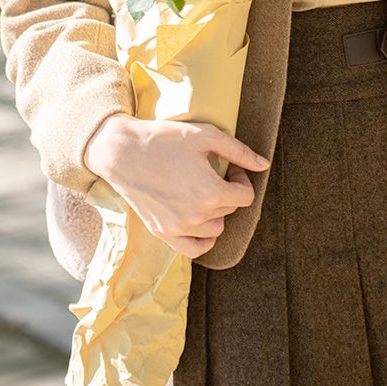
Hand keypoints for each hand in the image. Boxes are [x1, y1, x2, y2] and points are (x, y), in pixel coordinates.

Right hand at [84, 114, 269, 257]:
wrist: (121, 152)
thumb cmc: (164, 139)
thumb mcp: (206, 136)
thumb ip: (239, 152)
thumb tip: (265, 165)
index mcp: (211, 193)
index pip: (245, 196)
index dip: (241, 178)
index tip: (230, 166)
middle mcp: (197, 216)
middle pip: (230, 211)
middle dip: (228, 192)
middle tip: (213, 172)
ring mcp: (179, 228)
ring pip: (215, 230)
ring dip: (216, 213)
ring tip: (202, 192)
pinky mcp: (163, 233)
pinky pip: (194, 249)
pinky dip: (203, 239)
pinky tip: (200, 221)